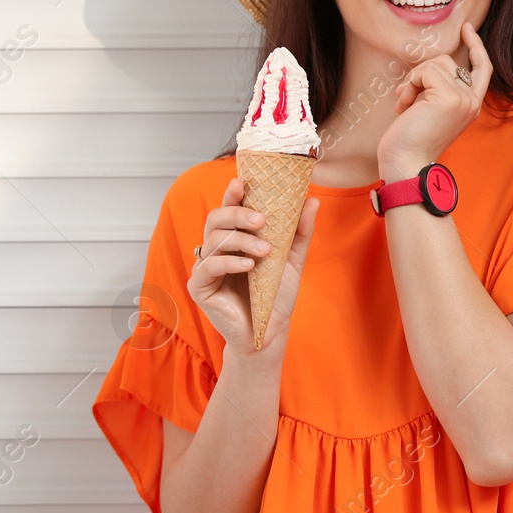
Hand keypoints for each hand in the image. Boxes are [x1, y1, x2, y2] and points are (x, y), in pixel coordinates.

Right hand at [187, 176, 320, 361]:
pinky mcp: (199, 287)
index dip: (232, 194)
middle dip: (237, 214)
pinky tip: (248, 265)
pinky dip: (230, 262)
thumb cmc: (276, 294)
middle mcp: (216, 249)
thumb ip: (300, 231)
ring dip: (241, 241)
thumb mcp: (293, 259)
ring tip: (265, 251)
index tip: (242, 182)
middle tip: (261, 220)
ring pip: (213, 240)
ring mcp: (205, 267)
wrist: (270, 330)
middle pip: (215, 219)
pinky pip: (209, 266)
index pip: (229, 209)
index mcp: (235, 238)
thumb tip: (312, 200)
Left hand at [377, 21, 492, 178]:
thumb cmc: (411, 141)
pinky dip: (410, 84)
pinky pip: (426, 72)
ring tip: (404, 103)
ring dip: (413, 80)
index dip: (476, 46)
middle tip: (405, 95)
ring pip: (435, 64)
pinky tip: (404, 104)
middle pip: (448, 61)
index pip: (482, 68)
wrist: (406, 164)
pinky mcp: (449, 97)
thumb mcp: (431, 110)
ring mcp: (463, 99)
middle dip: (422, 72)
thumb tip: (426, 70)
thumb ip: (439, 90)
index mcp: (471, 106)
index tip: (466, 28)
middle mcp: (472, 101)